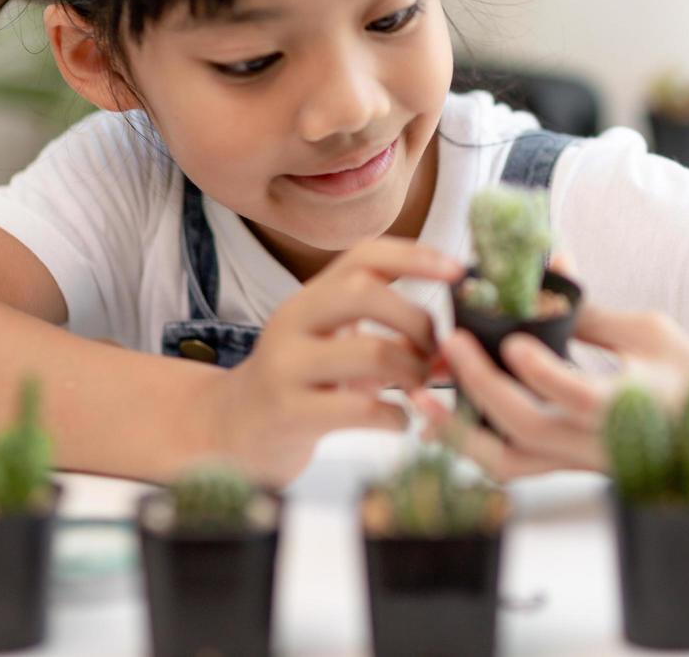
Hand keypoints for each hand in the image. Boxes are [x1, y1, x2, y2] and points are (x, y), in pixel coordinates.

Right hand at [192, 237, 462, 485]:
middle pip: (366, 291)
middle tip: (434, 354)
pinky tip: (398, 422)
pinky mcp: (288, 412)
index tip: (459, 270)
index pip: (364, 255)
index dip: (415, 255)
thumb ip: (390, 338)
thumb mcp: (337, 347)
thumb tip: (455, 347)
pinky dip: (395, 416)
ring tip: (419, 389)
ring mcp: (286, 365)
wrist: (229, 433)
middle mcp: (293, 321)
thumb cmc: (302, 386)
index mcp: (310, 297)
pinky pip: (359, 409)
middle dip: (417, 321)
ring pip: (370, 351)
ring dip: (413, 371)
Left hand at [412, 266, 688, 479]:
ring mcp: (576, 461)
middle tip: (451, 341)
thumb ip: (593, 310)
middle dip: (481, 384)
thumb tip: (553, 262)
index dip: (541, 371)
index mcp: (628, 404)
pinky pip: (509, 466)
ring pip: (508, 462)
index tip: (511, 341)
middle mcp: (596, 442)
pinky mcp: (563, 468)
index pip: (577, 395)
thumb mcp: (648, 331)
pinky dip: (471, 446)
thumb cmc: (685, 373)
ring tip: (421, 397)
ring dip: (459, 431)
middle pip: (528, 426)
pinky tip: (441, 420)